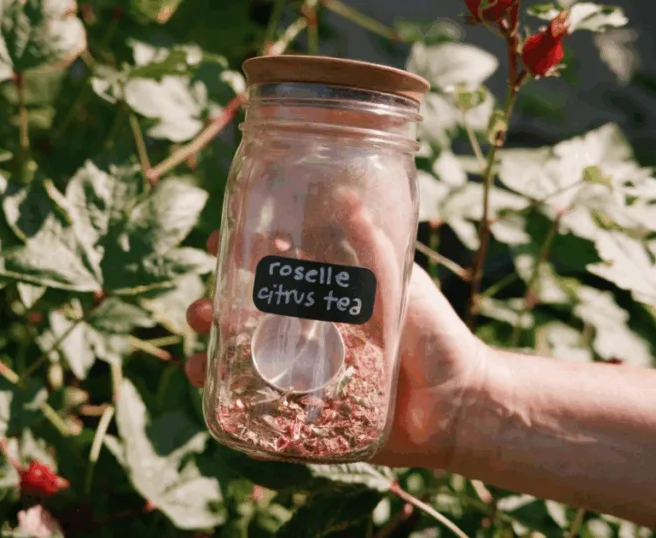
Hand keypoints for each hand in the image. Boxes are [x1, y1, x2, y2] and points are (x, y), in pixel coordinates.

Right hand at [184, 231, 490, 468]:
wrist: (458, 403)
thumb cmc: (433, 336)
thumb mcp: (402, 283)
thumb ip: (374, 246)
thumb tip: (348, 194)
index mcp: (323, 300)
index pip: (270, 274)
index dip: (238, 257)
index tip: (215, 243)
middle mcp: (306, 337)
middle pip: (244, 320)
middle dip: (212, 310)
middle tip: (202, 307)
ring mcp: (302, 380)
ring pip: (242, 367)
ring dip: (211, 359)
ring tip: (197, 357)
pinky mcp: (308, 423)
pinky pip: (261, 418)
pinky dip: (231, 411)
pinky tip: (212, 402)